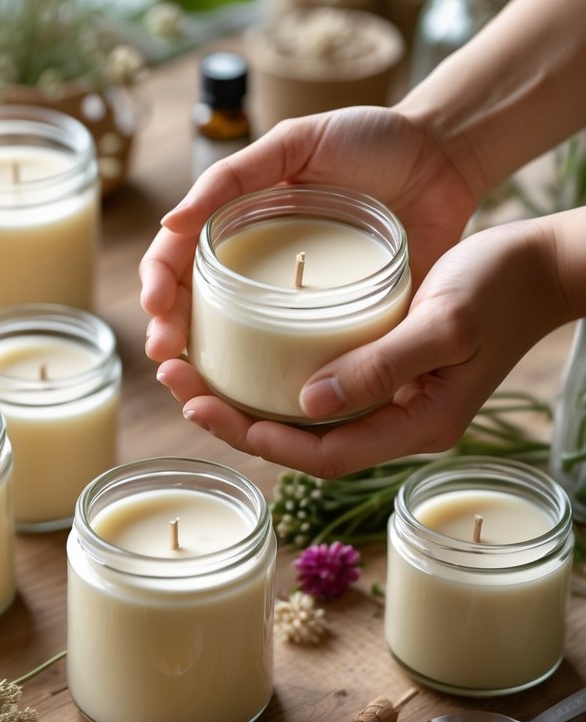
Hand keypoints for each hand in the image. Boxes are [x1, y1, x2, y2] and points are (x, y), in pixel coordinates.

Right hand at [139, 105, 477, 365]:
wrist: (446, 157)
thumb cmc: (372, 137)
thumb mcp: (298, 141)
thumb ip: (235, 175)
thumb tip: (171, 224)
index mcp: (239, 222)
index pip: (179, 260)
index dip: (159, 287)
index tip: (158, 314)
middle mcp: (259, 266)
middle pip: (197, 309)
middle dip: (173, 337)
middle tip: (170, 363)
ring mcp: (296, 298)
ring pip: (238, 342)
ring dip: (210, 370)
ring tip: (197, 392)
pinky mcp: (340, 322)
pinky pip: (298, 358)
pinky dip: (271, 383)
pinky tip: (258, 404)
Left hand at [154, 217, 565, 477]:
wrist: (542, 266)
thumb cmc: (499, 287)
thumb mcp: (443, 322)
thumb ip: (382, 365)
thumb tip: (308, 403)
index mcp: (417, 424)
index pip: (323, 455)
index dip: (260, 440)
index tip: (204, 406)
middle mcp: (401, 422)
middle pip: (306, 444)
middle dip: (239, 422)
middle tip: (179, 385)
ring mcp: (396, 401)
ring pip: (310, 420)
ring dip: (252, 402)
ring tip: (197, 374)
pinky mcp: (391, 373)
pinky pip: (325, 391)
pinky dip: (281, 381)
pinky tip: (249, 357)